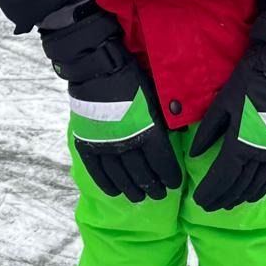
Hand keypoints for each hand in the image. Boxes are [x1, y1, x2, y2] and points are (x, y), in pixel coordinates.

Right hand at [41, 7, 180, 203]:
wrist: (97, 68)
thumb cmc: (132, 79)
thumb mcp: (156, 98)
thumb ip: (165, 120)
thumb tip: (179, 134)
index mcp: (147, 131)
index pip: (161, 163)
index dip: (168, 176)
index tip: (173, 184)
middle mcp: (126, 143)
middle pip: (142, 173)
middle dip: (153, 186)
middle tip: (159, 195)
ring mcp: (104, 145)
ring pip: (120, 176)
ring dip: (132, 189)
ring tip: (140, 197)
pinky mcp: (87, 143)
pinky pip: (97, 171)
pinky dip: (107, 184)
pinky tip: (115, 192)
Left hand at [189, 16, 265, 211]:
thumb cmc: (246, 85)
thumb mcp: (221, 106)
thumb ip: (207, 133)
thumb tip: (194, 155)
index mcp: (240, 143)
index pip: (222, 177)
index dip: (210, 192)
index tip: (198, 200)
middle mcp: (259, 154)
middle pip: (238, 185)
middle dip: (221, 198)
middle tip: (209, 206)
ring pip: (255, 184)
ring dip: (239, 196)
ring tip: (226, 204)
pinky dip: (260, 189)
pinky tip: (251, 196)